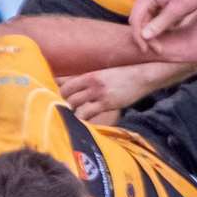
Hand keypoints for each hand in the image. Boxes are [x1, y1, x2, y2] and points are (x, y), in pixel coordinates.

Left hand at [59, 63, 178, 121]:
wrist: (143, 76)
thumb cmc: (123, 75)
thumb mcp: (104, 73)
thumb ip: (89, 79)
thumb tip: (75, 84)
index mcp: (89, 74)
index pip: (65, 84)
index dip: (57, 92)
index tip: (54, 99)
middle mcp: (91, 83)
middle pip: (66, 94)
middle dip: (60, 103)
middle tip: (57, 111)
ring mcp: (98, 93)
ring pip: (74, 104)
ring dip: (69, 112)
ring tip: (65, 119)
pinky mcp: (107, 103)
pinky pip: (87, 113)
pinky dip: (81, 119)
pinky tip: (79, 123)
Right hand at [130, 0, 196, 50]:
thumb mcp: (178, 9)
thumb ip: (160, 23)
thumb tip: (144, 37)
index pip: (135, 20)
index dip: (139, 37)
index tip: (147, 50)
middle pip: (137, 19)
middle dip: (145, 36)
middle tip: (157, 49)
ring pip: (143, 17)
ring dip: (149, 30)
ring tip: (160, 43)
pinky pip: (149, 12)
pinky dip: (154, 23)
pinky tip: (162, 31)